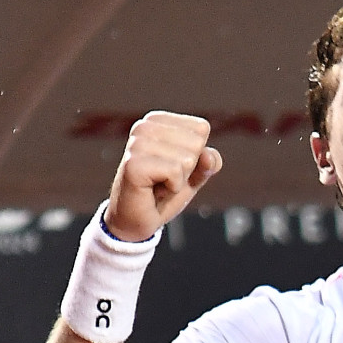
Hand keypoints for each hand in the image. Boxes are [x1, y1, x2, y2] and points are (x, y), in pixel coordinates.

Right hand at [105, 111, 223, 240]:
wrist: (136, 221)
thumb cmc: (162, 194)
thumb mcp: (194, 176)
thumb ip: (208, 162)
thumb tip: (209, 155)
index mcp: (157, 121)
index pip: (201, 129)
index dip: (195, 156)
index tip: (172, 169)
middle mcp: (144, 126)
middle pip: (196, 143)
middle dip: (187, 170)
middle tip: (163, 180)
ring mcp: (136, 143)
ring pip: (187, 159)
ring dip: (177, 181)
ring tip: (157, 185)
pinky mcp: (133, 164)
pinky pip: (175, 172)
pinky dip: (171, 189)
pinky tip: (152, 191)